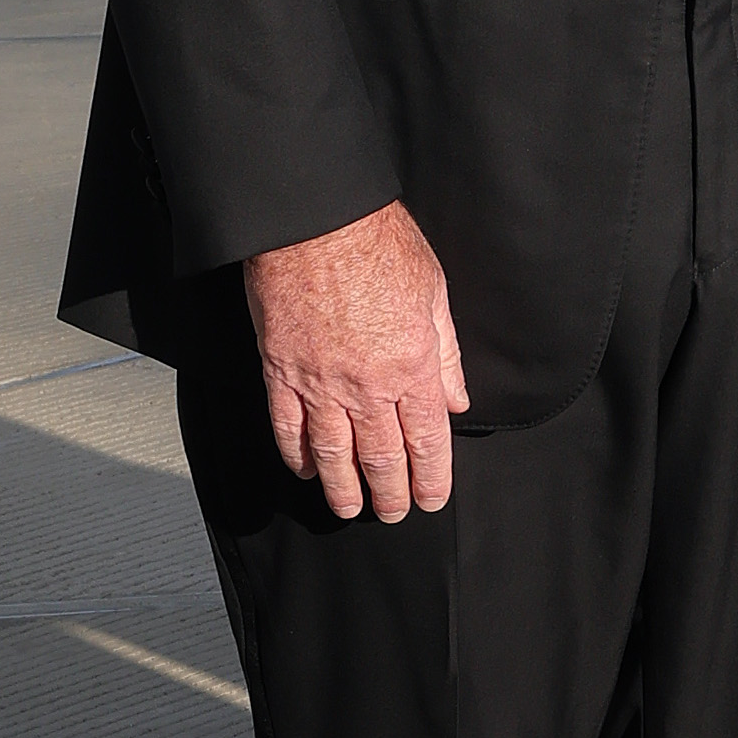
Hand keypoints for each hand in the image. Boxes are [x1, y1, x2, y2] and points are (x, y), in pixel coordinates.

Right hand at [244, 201, 469, 521]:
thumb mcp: (434, 294)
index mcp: (413, 366)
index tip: (431, 499)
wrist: (315, 223)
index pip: (427, 439)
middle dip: (390, 493)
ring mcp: (320, 382)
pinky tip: (304, 470)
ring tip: (350, 508)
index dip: (431, 477)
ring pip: (333, 454)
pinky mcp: (281, 372)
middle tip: (392, 514)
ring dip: (343, 488)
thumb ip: (446, 355)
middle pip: (382, 456)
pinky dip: (296, 455)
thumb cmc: (379, 245)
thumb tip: (457, 402)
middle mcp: (368, 385)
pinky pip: (287, 428)